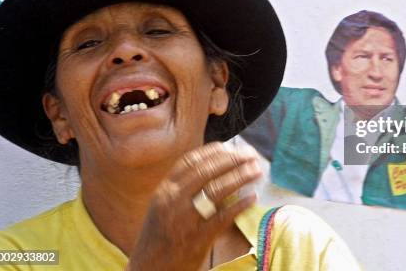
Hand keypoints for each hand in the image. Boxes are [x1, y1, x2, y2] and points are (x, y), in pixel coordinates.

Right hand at [127, 142, 261, 270]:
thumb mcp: (163, 207)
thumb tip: (214, 169)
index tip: (231, 147)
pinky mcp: (197, 238)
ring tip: (257, 171)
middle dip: (232, 160)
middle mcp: (173, 200)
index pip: (190, 161)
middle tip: (251, 155)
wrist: (148, 270)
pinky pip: (223, 217)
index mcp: (164, 190)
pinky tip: (252, 198)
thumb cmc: (159, 238)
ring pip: (216, 190)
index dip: (213, 151)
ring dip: (240, 177)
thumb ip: (182, 189)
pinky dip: (239, 205)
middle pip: (207, 171)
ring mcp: (185, 219)